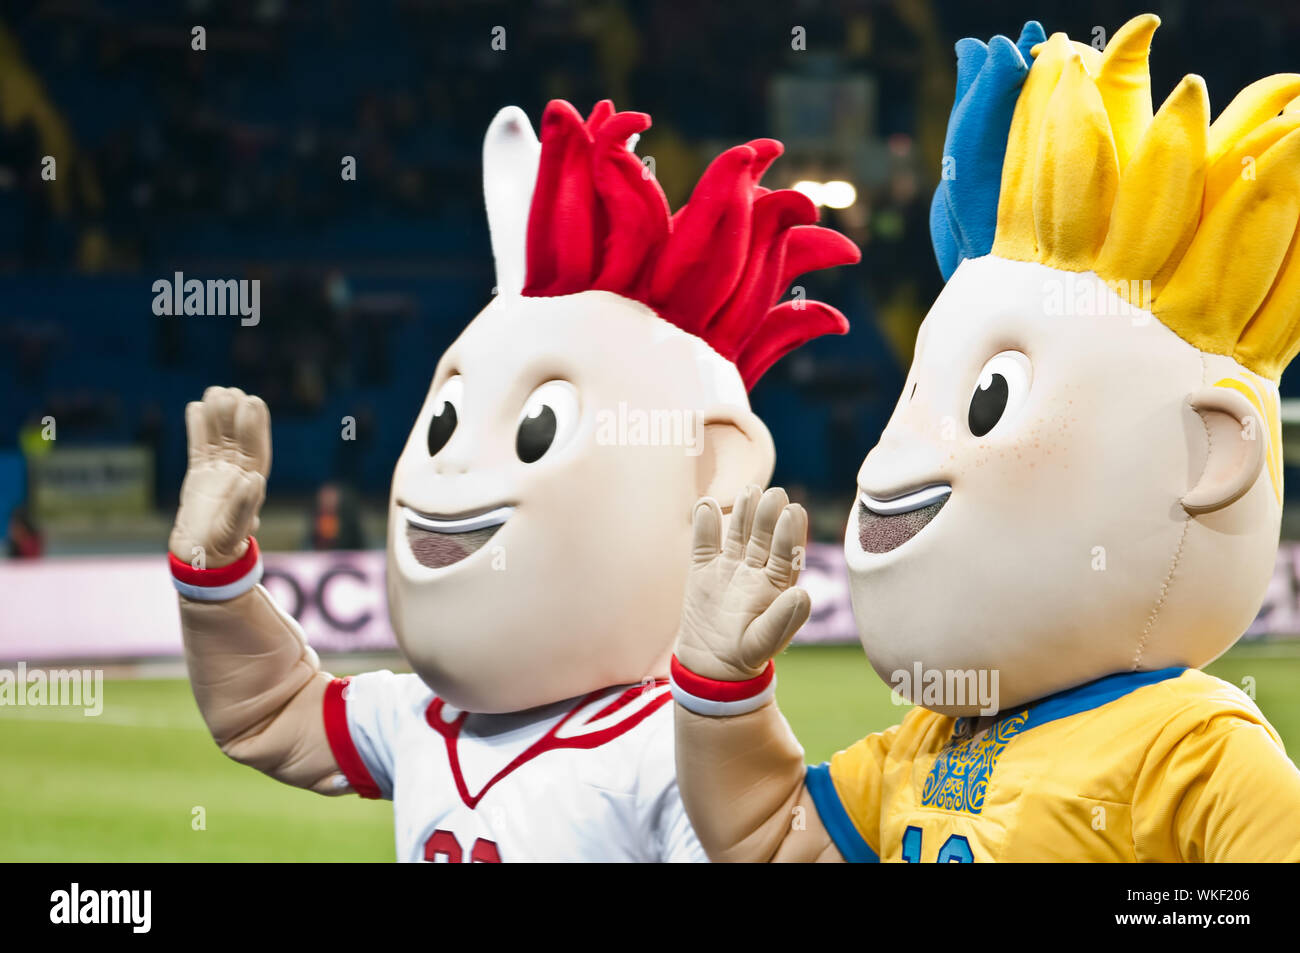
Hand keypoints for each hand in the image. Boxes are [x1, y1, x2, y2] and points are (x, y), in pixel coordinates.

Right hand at [169, 386, 270, 567]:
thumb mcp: (233, 529)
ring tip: (215, 391)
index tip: (252, 402)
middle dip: (235, 416)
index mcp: (252, 483)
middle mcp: (237, 473)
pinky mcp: (200, 473)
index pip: (256, 448)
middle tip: (232, 391)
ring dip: (217, 416)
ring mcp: (219, 471)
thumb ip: (244, 506)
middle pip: (238, 438)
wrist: (199, 555)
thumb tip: (256, 480)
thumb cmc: (220, 546)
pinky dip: (197, 428)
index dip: (255, 426)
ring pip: (219, 438)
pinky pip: (199, 446)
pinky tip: (195, 406)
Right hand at [675, 486, 811, 681]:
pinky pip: (704, 543)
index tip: (793, 512)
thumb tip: (804, 595)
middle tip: (775, 494)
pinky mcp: (702, 568)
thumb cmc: (745, 654)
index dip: (788, 534)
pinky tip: (706, 505)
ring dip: (742, 513)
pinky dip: (704, 524)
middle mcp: (755, 570)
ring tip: (749, 490)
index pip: (785, 554)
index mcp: (776, 585)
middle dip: (768, 516)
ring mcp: (728, 566)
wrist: (710, 664)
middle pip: (762, 538)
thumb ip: (783, 619)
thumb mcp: (765, 642)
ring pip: (737, 534)